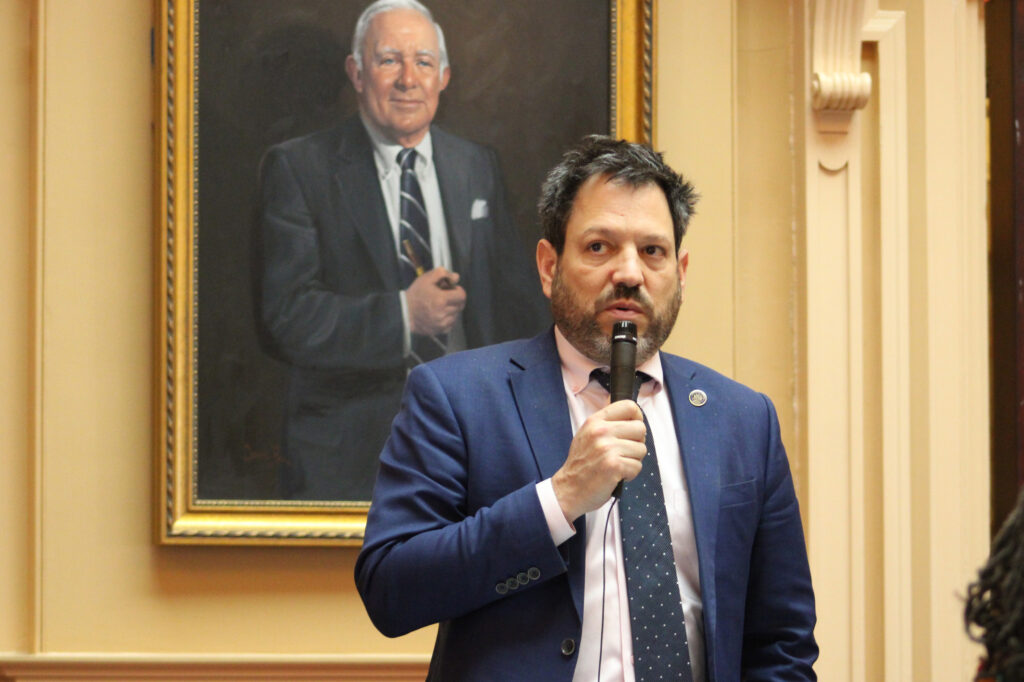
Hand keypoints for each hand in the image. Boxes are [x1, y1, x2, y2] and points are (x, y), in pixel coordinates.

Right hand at [407, 268, 466, 335]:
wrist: (404, 312)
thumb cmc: (415, 295)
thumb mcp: (426, 279)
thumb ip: (441, 274)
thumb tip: (456, 277)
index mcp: (441, 299)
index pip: (462, 296)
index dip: (458, 291)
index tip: (452, 290)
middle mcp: (443, 313)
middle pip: (460, 305)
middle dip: (455, 300)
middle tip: (445, 297)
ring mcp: (441, 323)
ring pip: (456, 315)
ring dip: (452, 309)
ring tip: (441, 305)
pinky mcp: (439, 330)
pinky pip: (451, 324)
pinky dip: (448, 319)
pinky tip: (440, 314)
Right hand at [551, 400, 646, 521]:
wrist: (569, 489)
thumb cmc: (581, 464)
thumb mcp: (587, 434)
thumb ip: (607, 422)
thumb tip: (632, 413)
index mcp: (595, 421)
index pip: (629, 406)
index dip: (637, 418)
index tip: (633, 429)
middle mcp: (601, 431)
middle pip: (640, 428)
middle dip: (637, 442)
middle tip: (623, 452)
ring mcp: (607, 448)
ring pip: (642, 449)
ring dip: (633, 460)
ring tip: (617, 464)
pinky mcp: (614, 465)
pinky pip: (637, 466)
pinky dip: (630, 474)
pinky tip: (616, 475)